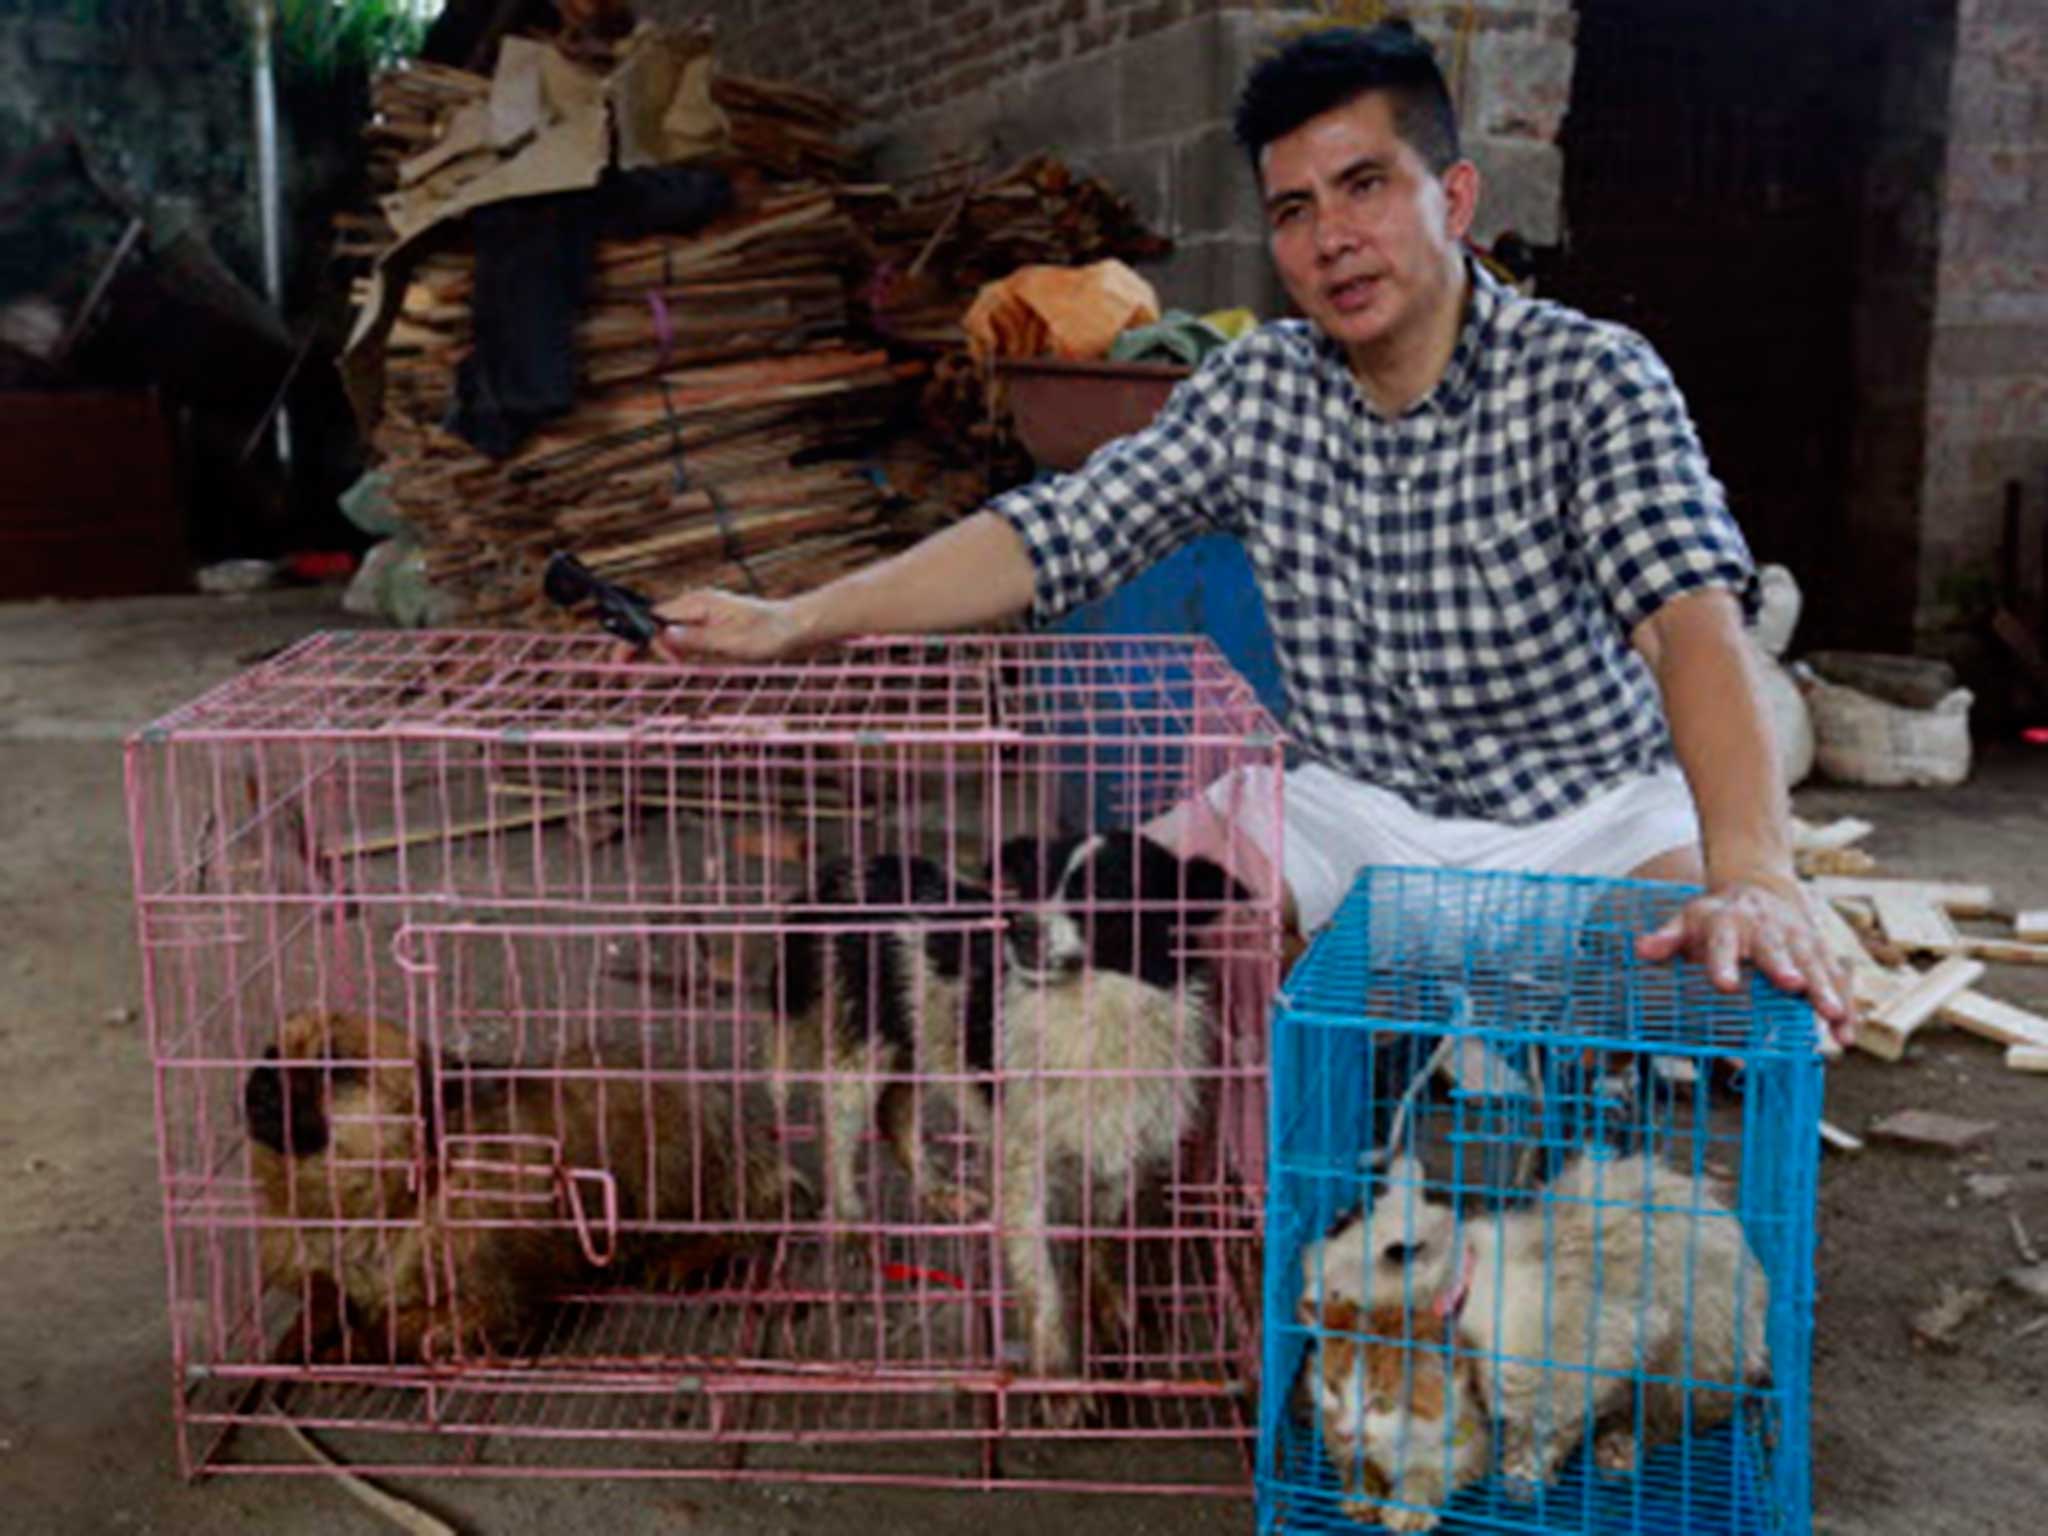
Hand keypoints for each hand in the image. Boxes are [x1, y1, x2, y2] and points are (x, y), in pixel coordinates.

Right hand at [612, 588, 816, 664]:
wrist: (797, 628)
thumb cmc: (768, 635)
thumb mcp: (731, 643)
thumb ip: (695, 640)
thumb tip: (663, 636)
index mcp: (697, 604)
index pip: (654, 619)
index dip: (638, 640)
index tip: (626, 663)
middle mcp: (698, 604)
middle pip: (657, 623)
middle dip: (640, 644)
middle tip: (621, 666)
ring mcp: (706, 612)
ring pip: (671, 630)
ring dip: (662, 649)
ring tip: (649, 666)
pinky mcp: (715, 623)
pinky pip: (688, 636)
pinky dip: (680, 649)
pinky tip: (681, 663)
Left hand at [1635, 880, 1855, 1055]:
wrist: (1760, 885)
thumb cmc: (1717, 915)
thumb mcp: (1687, 919)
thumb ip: (1667, 937)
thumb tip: (1641, 949)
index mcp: (1730, 923)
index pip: (1724, 943)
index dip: (1724, 963)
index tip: (1725, 985)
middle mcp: (1769, 929)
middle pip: (1778, 951)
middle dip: (1787, 968)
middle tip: (1794, 987)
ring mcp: (1800, 940)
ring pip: (1816, 965)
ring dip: (1826, 991)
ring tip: (1833, 1018)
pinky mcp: (1822, 952)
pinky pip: (1838, 979)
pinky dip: (1846, 1003)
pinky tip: (1848, 1032)